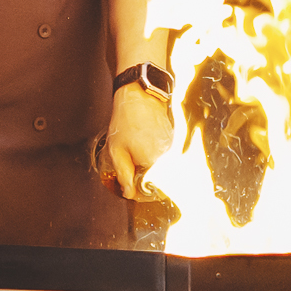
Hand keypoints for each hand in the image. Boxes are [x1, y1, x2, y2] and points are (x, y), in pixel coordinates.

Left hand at [101, 82, 172, 199]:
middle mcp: (167, 159)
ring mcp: (172, 150)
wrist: (140, 97)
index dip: (136, 191)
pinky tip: (144, 146)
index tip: (128, 188)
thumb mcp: (117, 151)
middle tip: (130, 171)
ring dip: (149, 169)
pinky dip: (155, 157)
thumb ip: (124, 175)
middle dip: (143, 180)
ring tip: (136, 154)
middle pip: (157, 182)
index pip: (148, 191)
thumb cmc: (127, 121)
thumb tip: (129, 193)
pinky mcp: (173, 142)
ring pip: (161, 170)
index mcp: (153, 164)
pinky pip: (165, 158)